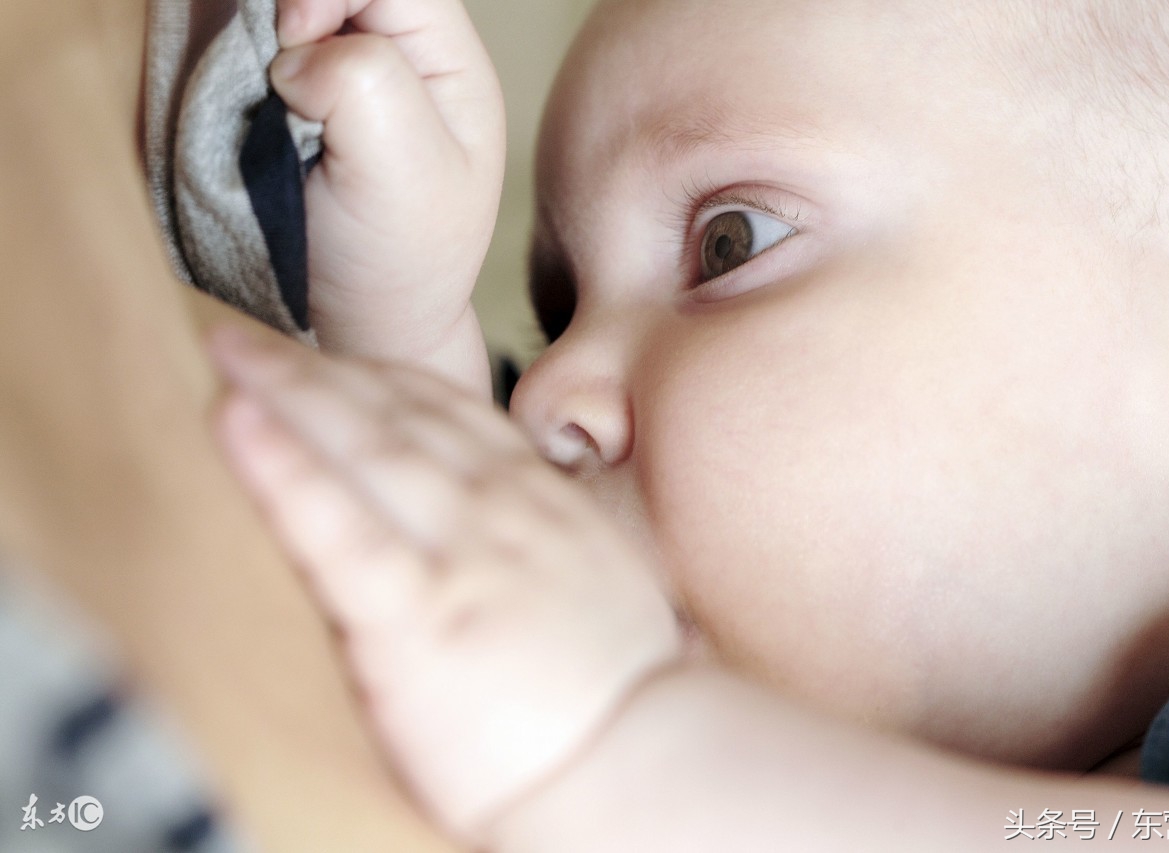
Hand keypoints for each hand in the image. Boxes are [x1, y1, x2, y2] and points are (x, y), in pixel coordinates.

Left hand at [208, 326, 681, 840]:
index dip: (386, 380)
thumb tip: (502, 524)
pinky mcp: (414, 612)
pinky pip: (334, 522)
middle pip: (398, 415)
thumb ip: (544, 538)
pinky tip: (235, 421)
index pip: (454, 415)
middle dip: (321, 369)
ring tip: (230, 351)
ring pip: (364, 445)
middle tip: (252, 337)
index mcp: (542, 502)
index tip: (338, 362)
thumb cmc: (618, 695)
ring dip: (291, 390)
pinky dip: (281, 465)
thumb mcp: (600, 583)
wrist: (641, 761)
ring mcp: (459, 552)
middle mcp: (501, 507)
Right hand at [271, 0, 503, 390]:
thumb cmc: (398, 260)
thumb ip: (365, 83)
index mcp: (450, 64)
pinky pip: (256, 49)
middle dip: (289, 10)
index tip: (295, 37)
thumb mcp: (406, 173)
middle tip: (274, 71)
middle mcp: (401, 57)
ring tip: (262, 95)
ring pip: (287, 12)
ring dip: (259, 37)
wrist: (359, 322)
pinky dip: (239, 62)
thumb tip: (298, 48)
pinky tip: (246, 104)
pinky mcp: (294, 102)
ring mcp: (345, 77)